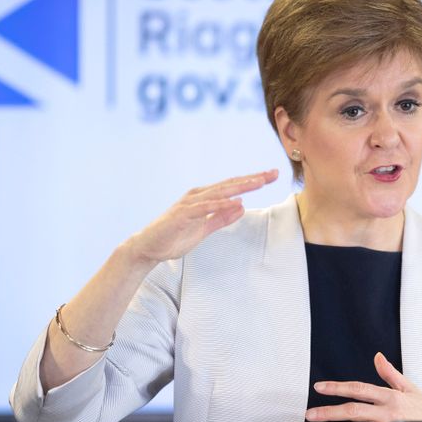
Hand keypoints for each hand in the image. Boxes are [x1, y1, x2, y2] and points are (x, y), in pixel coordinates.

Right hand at [127, 169, 277, 262]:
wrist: (148, 248)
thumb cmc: (174, 238)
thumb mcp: (204, 229)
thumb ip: (222, 218)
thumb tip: (241, 207)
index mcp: (204, 198)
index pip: (233, 186)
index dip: (253, 181)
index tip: (272, 176)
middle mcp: (198, 196)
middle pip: (231, 184)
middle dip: (253, 178)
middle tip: (274, 173)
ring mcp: (190, 204)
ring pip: (220, 192)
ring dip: (241, 186)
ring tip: (259, 182)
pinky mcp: (183, 214)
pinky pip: (205, 207)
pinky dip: (221, 203)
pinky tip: (236, 201)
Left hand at [304, 352, 421, 421]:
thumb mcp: (410, 387)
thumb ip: (390, 373)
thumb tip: (377, 357)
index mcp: (390, 396)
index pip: (358, 388)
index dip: (337, 387)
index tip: (320, 387)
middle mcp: (388, 414)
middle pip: (353, 411)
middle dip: (329, 412)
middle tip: (311, 414)